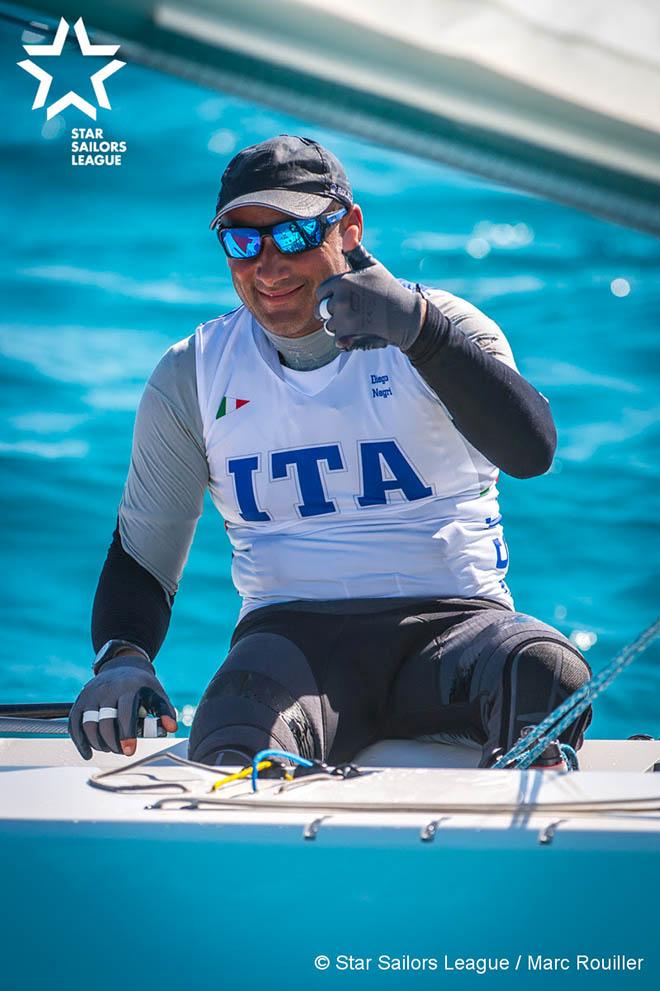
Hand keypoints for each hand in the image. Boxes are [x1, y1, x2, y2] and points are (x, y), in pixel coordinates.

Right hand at [68, 654, 176, 759]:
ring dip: (97, 743)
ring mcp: (92, 694)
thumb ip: (165, 711)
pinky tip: (88, 752)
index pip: (125, 714)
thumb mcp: (157, 694)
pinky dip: (79, 741)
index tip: (129, 752)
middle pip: (104, 722)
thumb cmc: (142, 685)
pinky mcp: (81, 700)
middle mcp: (107, 690)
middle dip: (112, 743)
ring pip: (88, 724)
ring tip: (109, 749)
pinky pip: (75, 723)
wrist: (122, 665)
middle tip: (121, 751)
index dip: (126, 735)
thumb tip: (172, 728)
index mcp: (128, 688)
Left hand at [315, 232, 425, 351]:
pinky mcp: (349, 335)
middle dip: (334, 312)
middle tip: (355, 311)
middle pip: (322, 310)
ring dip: (341, 326)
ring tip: (359, 321)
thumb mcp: (371, 266)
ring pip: (329, 326)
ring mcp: (344, 318)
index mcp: (342, 281)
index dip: (332, 296)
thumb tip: (349, 228)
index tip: (348, 298)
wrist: (406, 315)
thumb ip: (355, 250)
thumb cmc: (387, 288)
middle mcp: (340, 299)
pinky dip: (346, 340)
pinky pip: (336, 340)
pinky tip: (359, 333)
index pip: (321, 292)